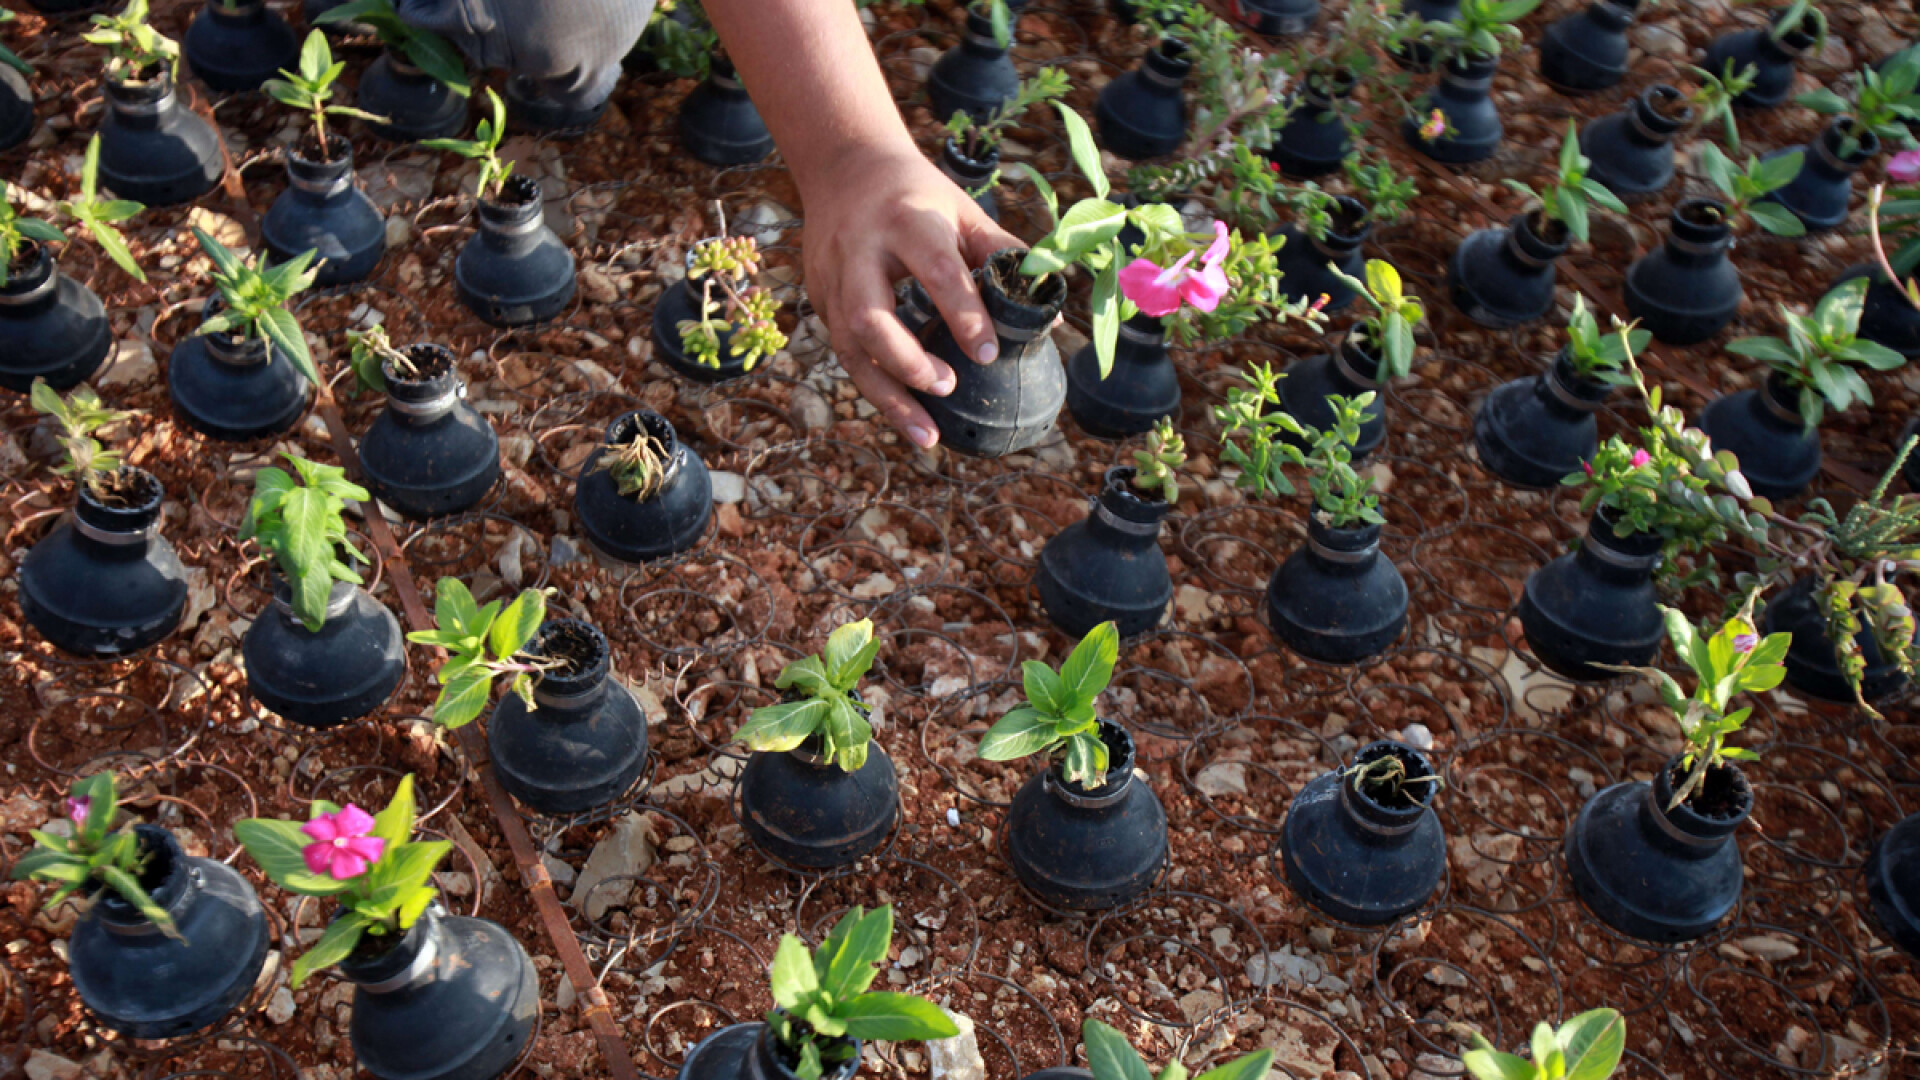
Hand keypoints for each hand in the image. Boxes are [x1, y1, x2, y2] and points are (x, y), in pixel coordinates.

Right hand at [798, 142, 1020, 447]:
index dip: (963, 314)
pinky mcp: (820, 301)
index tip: (990, 353)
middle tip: (948, 388)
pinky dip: (877, 389)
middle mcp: (861, 252)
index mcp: (907, 221)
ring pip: (849, 348)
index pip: (935, 271)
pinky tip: (907, 417)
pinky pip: (845, 354)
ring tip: (927, 437)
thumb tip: (1048, 311)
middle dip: (907, 362)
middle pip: (870, 316)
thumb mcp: (963, 210)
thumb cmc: (918, 194)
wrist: (844, 167)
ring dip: (887, 397)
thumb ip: (1003, 254)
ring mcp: (833, 280)